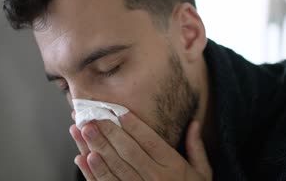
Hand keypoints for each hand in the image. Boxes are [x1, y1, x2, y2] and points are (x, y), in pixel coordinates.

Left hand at [70, 112, 211, 180]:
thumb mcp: (203, 174)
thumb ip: (196, 148)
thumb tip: (194, 123)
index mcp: (173, 168)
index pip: (150, 142)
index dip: (134, 126)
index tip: (119, 112)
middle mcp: (155, 179)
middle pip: (128, 151)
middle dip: (108, 132)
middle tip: (92, 116)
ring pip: (114, 167)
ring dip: (96, 147)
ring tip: (82, 132)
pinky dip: (93, 174)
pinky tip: (83, 159)